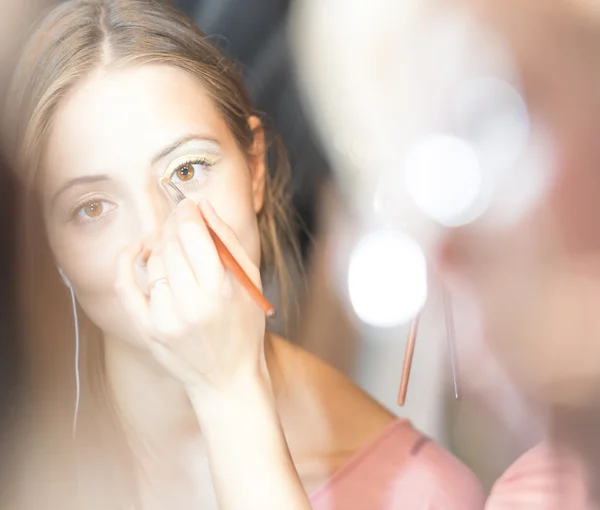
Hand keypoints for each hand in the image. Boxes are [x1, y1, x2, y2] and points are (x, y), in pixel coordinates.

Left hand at [115, 198, 267, 405]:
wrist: (227, 379)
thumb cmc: (244, 327)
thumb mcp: (249, 282)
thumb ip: (227, 240)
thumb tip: (204, 206)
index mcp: (219, 290)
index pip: (192, 234)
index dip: (188, 212)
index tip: (189, 205)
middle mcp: (190, 304)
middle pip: (171, 244)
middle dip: (174, 224)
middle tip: (180, 220)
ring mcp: (164, 318)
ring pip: (152, 261)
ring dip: (160, 244)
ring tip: (173, 246)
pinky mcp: (147, 329)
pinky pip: (125, 287)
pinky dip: (126, 261)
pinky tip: (136, 250)